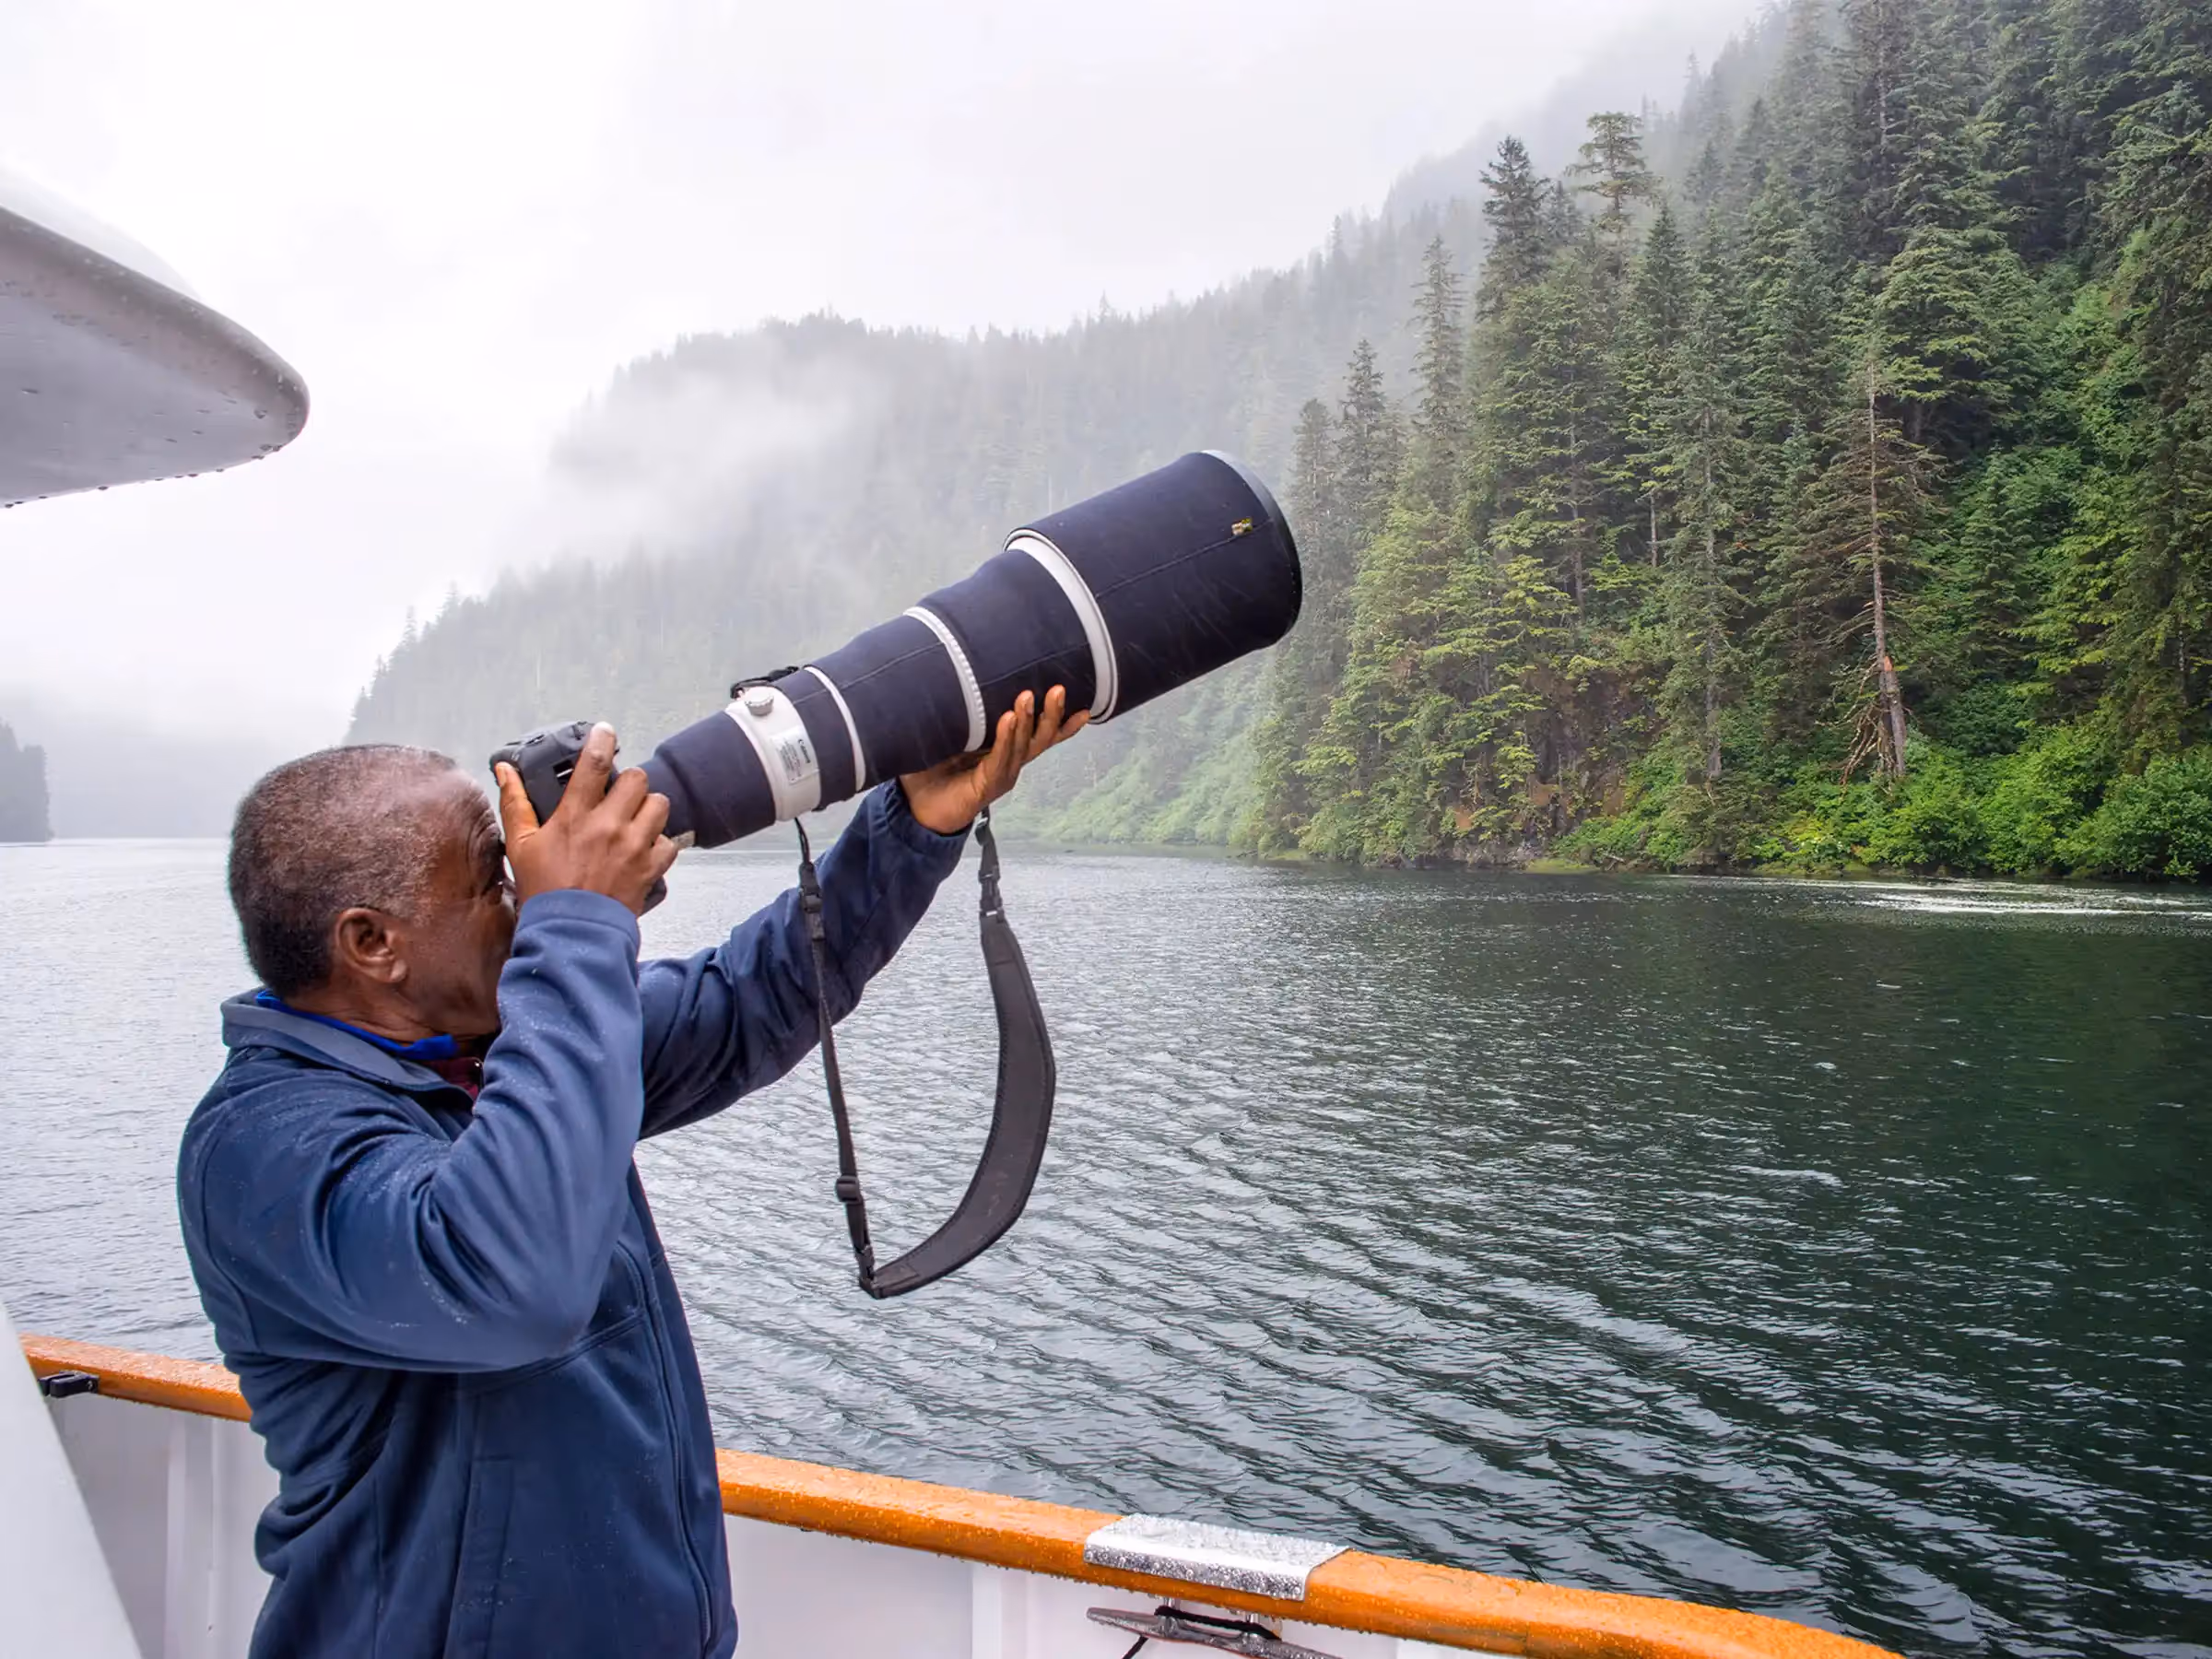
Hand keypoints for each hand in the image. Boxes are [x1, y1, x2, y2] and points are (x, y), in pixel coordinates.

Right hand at [495, 722, 679, 915]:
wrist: (571, 932)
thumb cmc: (545, 891)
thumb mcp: (520, 845)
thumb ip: (515, 803)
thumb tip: (504, 771)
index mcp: (575, 815)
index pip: (594, 764)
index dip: (602, 741)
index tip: (605, 732)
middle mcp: (609, 825)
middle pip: (636, 779)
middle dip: (630, 783)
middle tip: (619, 796)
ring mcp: (634, 846)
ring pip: (659, 805)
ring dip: (649, 809)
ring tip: (635, 821)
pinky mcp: (651, 868)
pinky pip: (670, 843)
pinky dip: (661, 844)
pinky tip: (645, 850)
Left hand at [901, 686, 1087, 834]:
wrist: (918, 810)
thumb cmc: (933, 771)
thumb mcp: (949, 736)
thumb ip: (959, 713)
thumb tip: (955, 676)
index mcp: (1005, 751)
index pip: (1039, 735)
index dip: (1062, 723)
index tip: (1085, 708)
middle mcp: (1009, 763)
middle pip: (1040, 739)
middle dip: (1052, 715)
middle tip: (1058, 690)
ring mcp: (1001, 775)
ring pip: (1024, 747)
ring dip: (1028, 721)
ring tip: (1028, 697)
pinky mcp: (987, 786)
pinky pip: (999, 759)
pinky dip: (1005, 738)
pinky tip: (1009, 719)